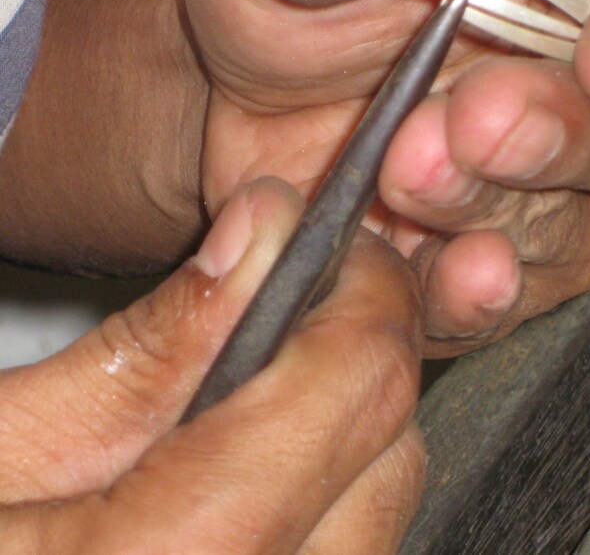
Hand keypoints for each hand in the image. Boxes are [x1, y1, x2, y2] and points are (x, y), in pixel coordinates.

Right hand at [0, 178, 424, 552]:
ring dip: (346, 420)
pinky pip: (349, 547)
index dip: (366, 291)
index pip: (361, 387)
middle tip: (292, 299)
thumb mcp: (6, 444)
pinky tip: (255, 459)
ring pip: (383, 503)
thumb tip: (265, 226)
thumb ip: (155, 341)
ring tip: (261, 379)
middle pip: (390, 451)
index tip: (329, 244)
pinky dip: (328, 485)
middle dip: (360, 352)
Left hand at [187, 0, 589, 353]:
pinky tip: (446, 275)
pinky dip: (473, 296)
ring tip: (407, 176)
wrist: (244, 92)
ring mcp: (548, 195)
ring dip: (498, 214)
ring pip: (574, 231)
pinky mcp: (491, 266)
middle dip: (561, 136)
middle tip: (475, 122)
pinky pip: (505, 300)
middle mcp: (586, 93)